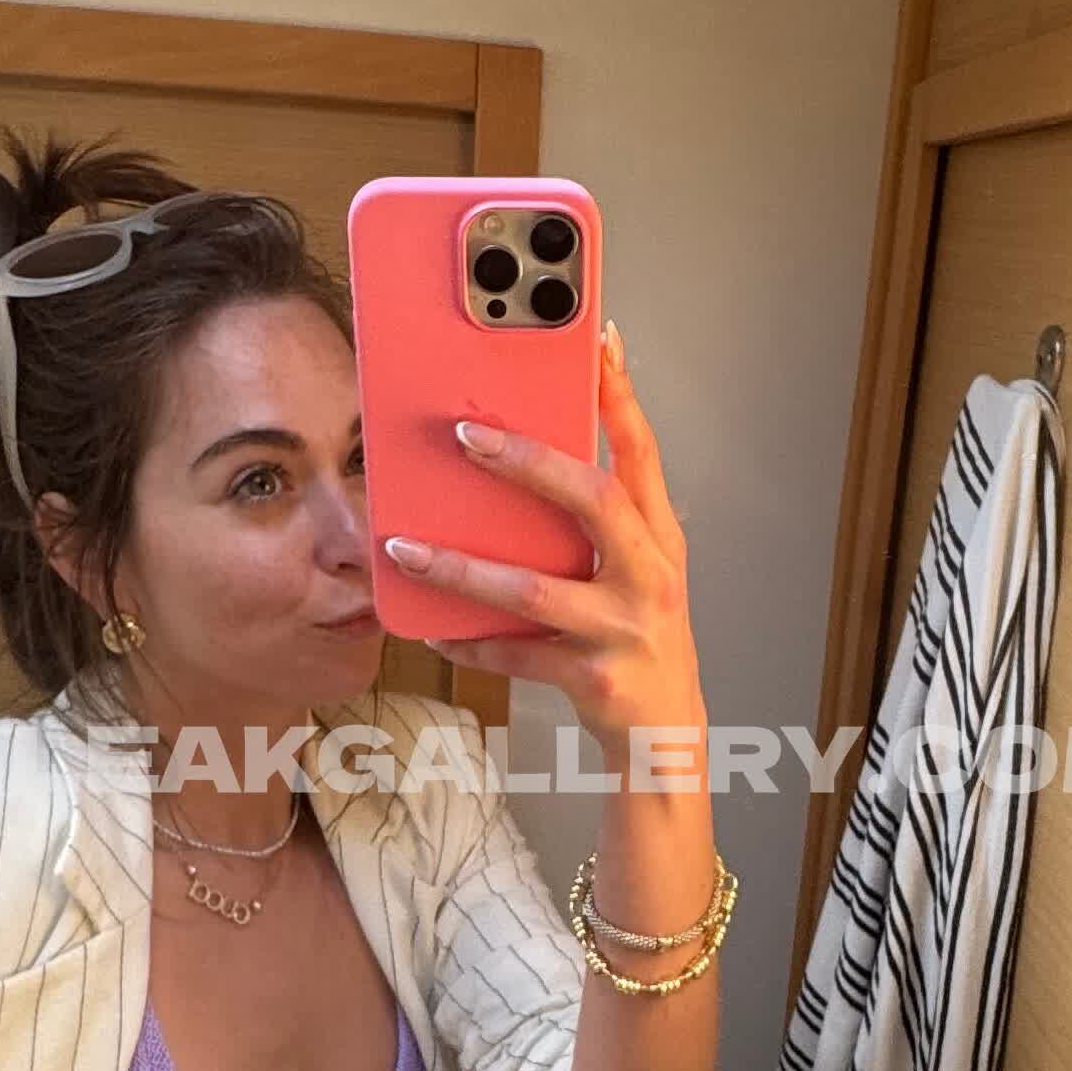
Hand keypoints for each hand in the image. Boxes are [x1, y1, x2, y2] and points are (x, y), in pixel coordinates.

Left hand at [379, 319, 705, 766]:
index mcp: (660, 535)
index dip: (621, 395)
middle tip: (464, 434)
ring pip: (533, 588)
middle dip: (528, 463)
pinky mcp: (593, 676)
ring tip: (404, 547)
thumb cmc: (641, 632)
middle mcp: (650, 573)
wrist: (667, 730)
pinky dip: (469, 642)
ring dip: (461, 568)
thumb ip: (599, 512)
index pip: (643, 450)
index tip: (598, 340)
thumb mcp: (635, 564)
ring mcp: (624, 626)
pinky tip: (431, 630)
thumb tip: (524, 448)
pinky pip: (515, 654)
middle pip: (592, 501)